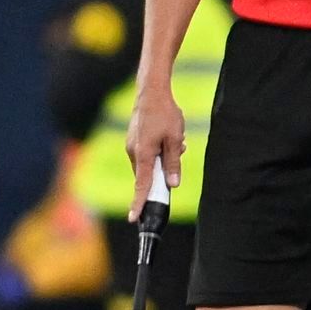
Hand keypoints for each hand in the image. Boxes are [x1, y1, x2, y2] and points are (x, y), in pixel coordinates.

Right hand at [125, 81, 185, 221]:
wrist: (151, 91)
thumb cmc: (165, 114)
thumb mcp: (175, 139)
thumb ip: (173, 162)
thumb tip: (172, 183)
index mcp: (143, 154)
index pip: (141, 185)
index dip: (139, 203)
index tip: (134, 218)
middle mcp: (134, 152)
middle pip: (148, 174)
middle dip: (163, 170)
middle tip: (178, 150)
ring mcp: (132, 146)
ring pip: (149, 163)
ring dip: (163, 158)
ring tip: (178, 140)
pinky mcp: (134, 140)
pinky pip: (147, 154)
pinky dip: (158, 151)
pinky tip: (170, 137)